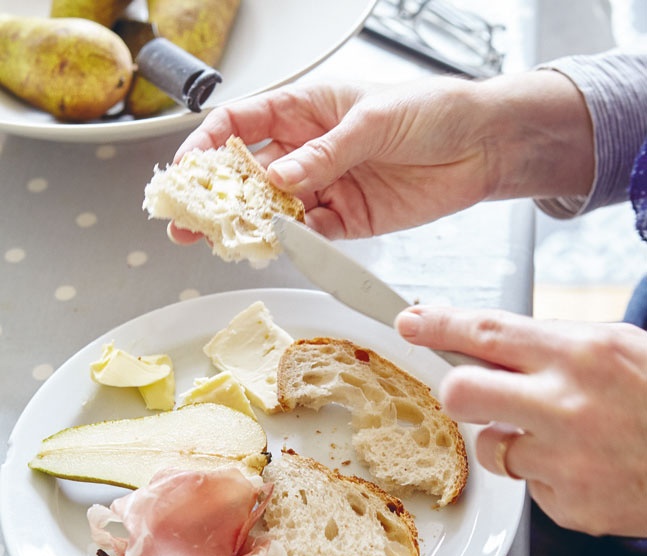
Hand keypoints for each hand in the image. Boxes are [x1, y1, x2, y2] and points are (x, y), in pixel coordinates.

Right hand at [170, 71, 592, 241]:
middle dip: (217, 197)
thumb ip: (324, 153)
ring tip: (223, 241)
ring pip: (276, 209)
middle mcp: (309, 150)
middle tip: (187, 222)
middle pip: (250, 174)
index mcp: (307, 109)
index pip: (242, 123)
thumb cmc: (432, 111)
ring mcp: (327, 186)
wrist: (481, 147)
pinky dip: (295, 241)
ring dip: (250, 226)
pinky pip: (311, 233)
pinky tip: (278, 246)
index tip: (186, 170)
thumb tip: (278, 177)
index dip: (209, 144)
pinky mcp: (348, 219)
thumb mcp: (372, 120)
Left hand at [396, 306, 646, 536]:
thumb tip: (482, 345)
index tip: (410, 323)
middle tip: (473, 392)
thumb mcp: (611, 348)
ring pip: (488, 446)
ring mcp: (566, 460)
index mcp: (579, 353)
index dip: (438, 325)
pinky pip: (526, 483)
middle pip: (461, 392)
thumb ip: (545, 346)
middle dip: (456, 391)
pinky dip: (543, 473)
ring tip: (555, 434)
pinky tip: (581, 465)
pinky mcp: (568, 503)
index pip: (485, 332)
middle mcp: (566, 405)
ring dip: (507, 438)